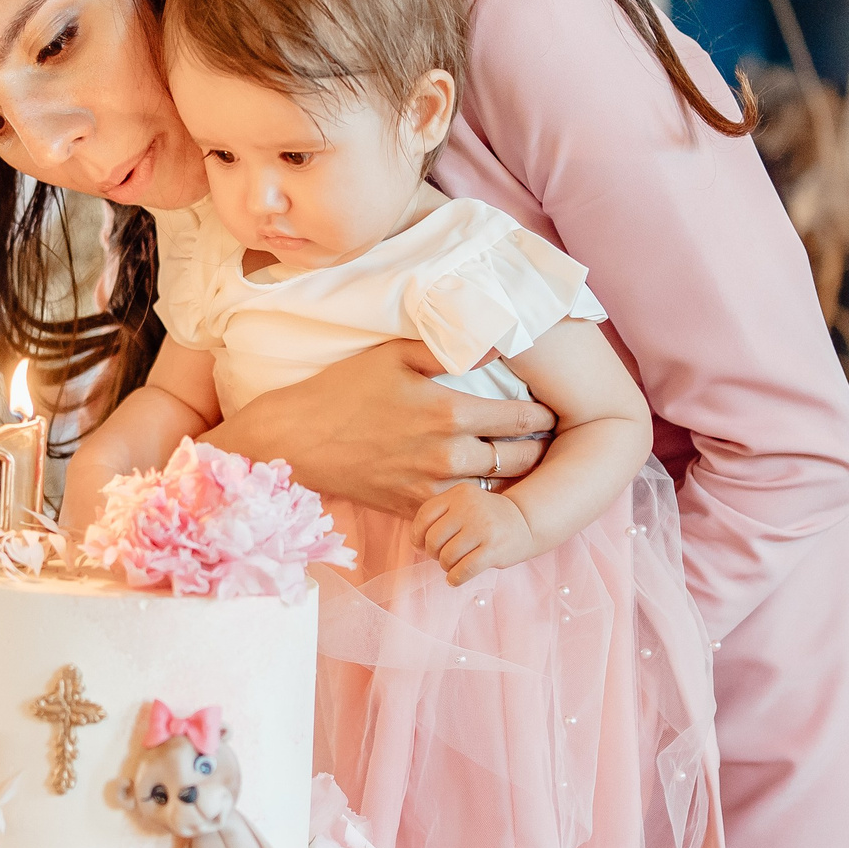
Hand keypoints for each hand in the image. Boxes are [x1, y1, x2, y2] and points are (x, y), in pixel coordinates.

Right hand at [205, 341, 554, 516]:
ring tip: (525, 466)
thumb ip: (452, 348)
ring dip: (515, 479)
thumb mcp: (396, 355)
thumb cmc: (344, 390)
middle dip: (540, 449)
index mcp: (451, 412)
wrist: (297, 440)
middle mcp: (448, 455)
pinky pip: (463, 510)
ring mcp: (433, 487)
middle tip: (548, 442)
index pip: (524, 419)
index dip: (544, 416)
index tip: (551, 412)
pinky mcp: (415, 509)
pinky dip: (479, 501)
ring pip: (498, 490)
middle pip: (521, 460)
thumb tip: (501, 337)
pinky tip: (484, 487)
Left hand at [412, 483, 537, 584]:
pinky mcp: (493, 549)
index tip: (421, 545)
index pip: (425, 515)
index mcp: (459, 494)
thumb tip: (416, 545)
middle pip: (433, 539)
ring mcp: (482, 528)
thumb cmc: (487, 518)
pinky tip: (455, 579)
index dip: (417, 535)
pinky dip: (455, 578)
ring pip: (447, 557)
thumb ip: (441, 517)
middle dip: (433, 553)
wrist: (526, 521)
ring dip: (445, 566)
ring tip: (453, 565)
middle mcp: (470, 507)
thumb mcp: (465, 504)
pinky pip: (463, 570)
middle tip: (442, 557)